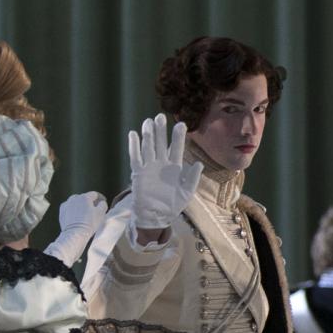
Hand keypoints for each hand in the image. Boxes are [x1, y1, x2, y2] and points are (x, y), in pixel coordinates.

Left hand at [47, 191, 110, 264]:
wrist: (75, 234)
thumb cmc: (89, 223)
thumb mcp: (101, 213)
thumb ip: (103, 204)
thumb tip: (101, 202)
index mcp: (85, 197)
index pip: (95, 194)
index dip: (100, 198)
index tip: (102, 202)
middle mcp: (74, 198)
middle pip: (84, 197)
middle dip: (89, 202)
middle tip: (94, 210)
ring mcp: (67, 204)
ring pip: (76, 202)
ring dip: (81, 206)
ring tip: (84, 214)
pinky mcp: (62, 211)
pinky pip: (69, 208)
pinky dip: (73, 211)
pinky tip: (77, 217)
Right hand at [127, 115, 202, 231]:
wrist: (157, 216)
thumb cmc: (173, 204)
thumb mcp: (187, 192)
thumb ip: (193, 178)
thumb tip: (199, 164)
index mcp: (175, 167)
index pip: (177, 148)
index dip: (178, 137)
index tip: (181, 124)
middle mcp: (162, 164)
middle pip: (161, 144)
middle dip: (161, 130)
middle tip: (160, 116)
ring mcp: (150, 167)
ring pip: (149, 147)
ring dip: (148, 135)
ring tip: (148, 122)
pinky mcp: (139, 173)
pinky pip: (136, 158)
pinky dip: (134, 146)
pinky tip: (134, 134)